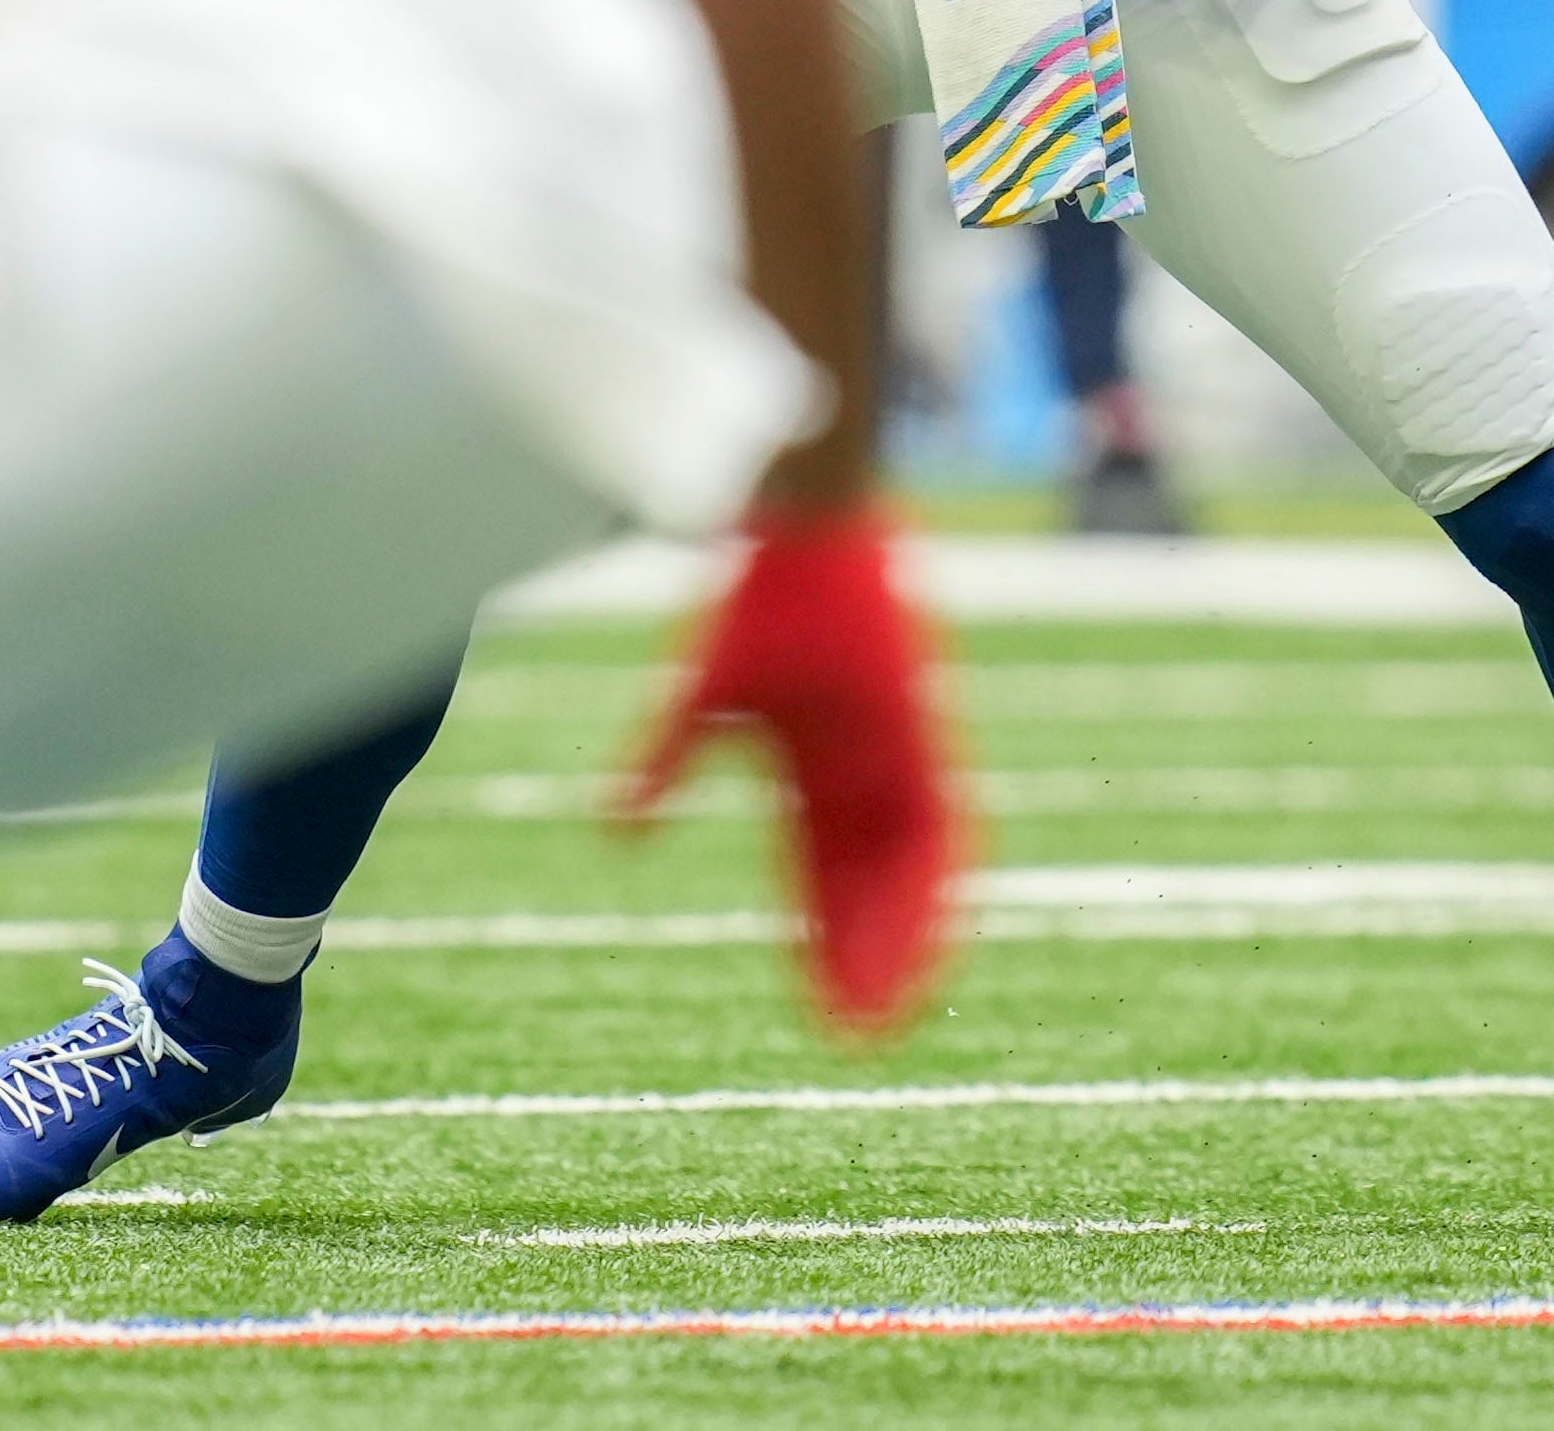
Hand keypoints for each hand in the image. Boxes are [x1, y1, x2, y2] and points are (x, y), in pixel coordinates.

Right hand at [622, 507, 957, 1031]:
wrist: (812, 518)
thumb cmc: (756, 592)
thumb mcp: (699, 696)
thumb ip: (661, 767)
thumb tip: (609, 834)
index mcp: (808, 765)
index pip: (818, 879)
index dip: (821, 944)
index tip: (824, 1014)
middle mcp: (863, 770)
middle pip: (869, 887)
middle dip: (863, 960)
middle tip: (859, 1036)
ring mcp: (901, 751)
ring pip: (910, 870)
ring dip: (902, 937)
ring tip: (892, 1005)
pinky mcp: (928, 727)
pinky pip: (944, 825)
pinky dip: (939, 883)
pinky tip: (935, 932)